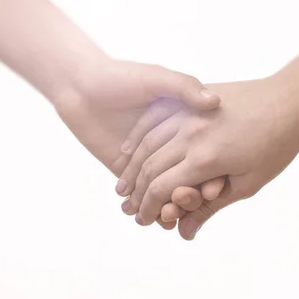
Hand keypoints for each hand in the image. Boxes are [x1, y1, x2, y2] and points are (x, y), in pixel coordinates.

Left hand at [52, 58, 221, 228]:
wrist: (80, 88)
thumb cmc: (122, 77)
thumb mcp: (158, 78)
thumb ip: (185, 88)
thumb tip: (213, 101)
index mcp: (187, 127)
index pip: (209, 156)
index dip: (215, 173)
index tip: (217, 186)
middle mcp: (173, 148)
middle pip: (192, 180)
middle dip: (193, 195)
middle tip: (194, 202)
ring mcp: (152, 164)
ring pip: (171, 194)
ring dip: (175, 208)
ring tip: (173, 214)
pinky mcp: (130, 176)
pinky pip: (148, 200)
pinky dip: (156, 213)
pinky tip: (160, 220)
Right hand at [117, 58, 298, 238]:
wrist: (289, 100)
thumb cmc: (276, 145)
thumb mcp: (247, 184)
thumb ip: (211, 207)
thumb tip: (185, 233)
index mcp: (205, 160)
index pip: (161, 189)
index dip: (149, 209)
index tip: (144, 221)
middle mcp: (190, 135)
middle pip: (149, 168)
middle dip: (136, 192)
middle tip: (128, 207)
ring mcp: (188, 114)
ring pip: (146, 143)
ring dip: (131, 167)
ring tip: (123, 185)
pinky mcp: (189, 100)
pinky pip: (155, 118)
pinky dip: (138, 136)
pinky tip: (129, 149)